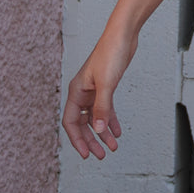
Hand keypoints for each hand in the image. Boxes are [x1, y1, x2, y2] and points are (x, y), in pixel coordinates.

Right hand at [62, 23, 136, 159]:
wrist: (123, 36)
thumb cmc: (111, 54)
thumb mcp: (107, 84)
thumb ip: (103, 108)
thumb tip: (99, 131)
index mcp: (76, 92)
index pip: (71, 122)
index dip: (77, 139)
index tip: (86, 154)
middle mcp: (82, 93)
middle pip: (82, 124)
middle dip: (91, 140)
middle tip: (100, 155)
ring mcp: (94, 90)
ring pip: (95, 118)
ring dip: (102, 133)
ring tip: (112, 147)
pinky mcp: (106, 87)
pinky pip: (105, 109)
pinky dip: (110, 121)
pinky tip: (117, 131)